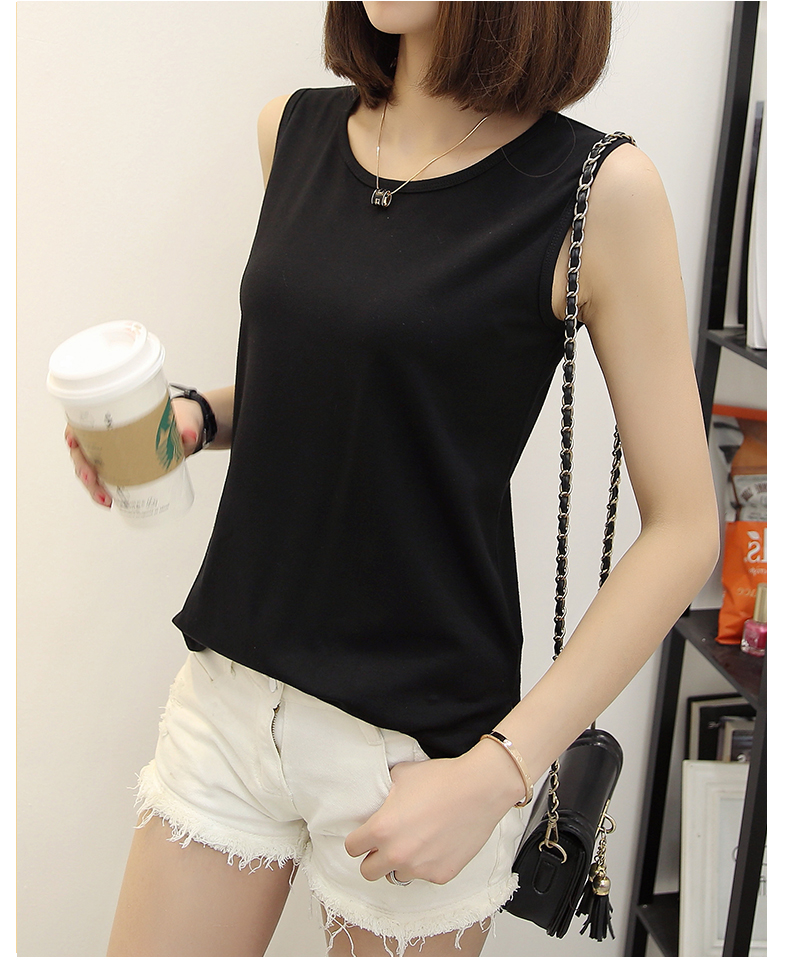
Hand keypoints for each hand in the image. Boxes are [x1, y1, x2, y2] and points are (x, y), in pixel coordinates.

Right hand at [64, 396, 203, 508]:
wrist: (187, 429)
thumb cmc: (177, 418)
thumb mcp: (183, 419)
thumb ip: (186, 426)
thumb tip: (187, 436)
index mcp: (114, 416)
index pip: (83, 422)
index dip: (72, 432)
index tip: (73, 442)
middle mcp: (108, 435)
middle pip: (82, 451)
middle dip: (83, 467)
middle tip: (92, 478)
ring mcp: (113, 453)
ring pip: (91, 469)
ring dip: (92, 486)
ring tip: (105, 498)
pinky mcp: (122, 467)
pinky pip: (106, 479)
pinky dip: (104, 491)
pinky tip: (110, 501)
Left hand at [344, 741, 523, 884]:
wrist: (479, 789)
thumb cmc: (441, 778)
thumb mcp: (402, 775)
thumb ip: (384, 791)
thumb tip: (380, 794)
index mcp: (381, 829)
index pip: (352, 848)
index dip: (358, 840)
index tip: (366, 836)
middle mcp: (397, 854)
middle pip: (368, 871)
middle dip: (374, 858)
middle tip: (387, 844)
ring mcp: (419, 868)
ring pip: (397, 875)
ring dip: (401, 863)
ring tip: (416, 842)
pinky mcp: (441, 875)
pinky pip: (425, 875)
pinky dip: (427, 864)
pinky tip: (438, 844)